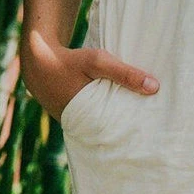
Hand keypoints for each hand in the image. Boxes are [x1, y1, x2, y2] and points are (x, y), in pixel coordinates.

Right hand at [20, 31, 159, 124]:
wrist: (38, 60)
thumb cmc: (70, 61)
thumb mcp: (98, 61)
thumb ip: (124, 74)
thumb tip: (154, 87)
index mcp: (86, 120)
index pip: (117, 133)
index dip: (134, 133)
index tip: (154, 132)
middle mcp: (80, 127)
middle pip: (111, 132)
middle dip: (128, 129)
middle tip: (153, 129)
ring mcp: (75, 124)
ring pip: (102, 126)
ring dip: (117, 122)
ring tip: (141, 121)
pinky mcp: (73, 117)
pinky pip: (93, 119)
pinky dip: (105, 115)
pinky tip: (121, 110)